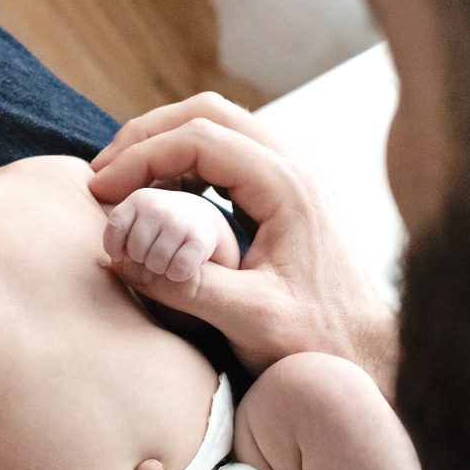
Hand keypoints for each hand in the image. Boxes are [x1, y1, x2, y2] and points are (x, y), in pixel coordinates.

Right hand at [90, 93, 397, 399]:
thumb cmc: (318, 342)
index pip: (199, 138)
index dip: (141, 157)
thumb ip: (189, 288)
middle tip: (102, 174)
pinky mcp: (283, 195)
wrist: (369, 355)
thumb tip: (124, 258)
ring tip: (121, 182)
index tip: (100, 189)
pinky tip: (157, 198)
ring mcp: (290, 178)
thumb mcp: (252, 321)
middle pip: (208, 114)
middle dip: (147, 136)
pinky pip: (227, 155)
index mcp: (286, 187)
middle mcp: (293, 169)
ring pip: (218, 127)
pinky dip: (184, 164)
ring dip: (165, 145)